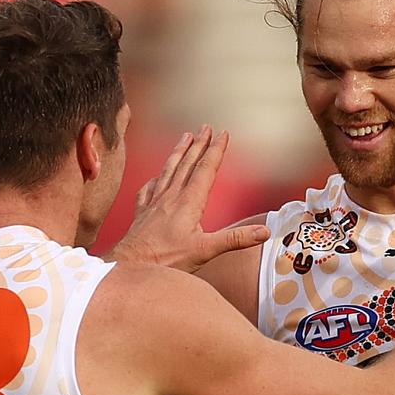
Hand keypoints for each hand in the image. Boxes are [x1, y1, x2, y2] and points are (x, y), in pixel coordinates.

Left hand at [108, 125, 269, 272]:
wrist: (130, 265)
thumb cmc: (166, 260)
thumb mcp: (205, 251)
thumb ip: (235, 239)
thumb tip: (263, 232)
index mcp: (189, 202)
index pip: (205, 169)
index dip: (216, 150)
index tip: (223, 134)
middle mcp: (171, 197)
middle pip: (187, 164)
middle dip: (199, 144)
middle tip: (205, 128)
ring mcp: (154, 203)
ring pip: (168, 170)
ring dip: (179, 152)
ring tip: (184, 137)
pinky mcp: (142, 213)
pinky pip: (149, 188)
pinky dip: (156, 178)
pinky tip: (157, 176)